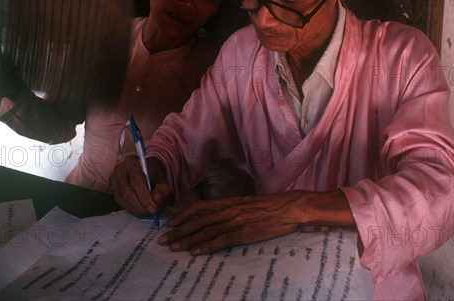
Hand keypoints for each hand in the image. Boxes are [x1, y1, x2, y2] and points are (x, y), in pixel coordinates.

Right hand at [112, 156, 171, 215]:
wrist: (147, 170)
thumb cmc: (154, 174)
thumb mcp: (162, 180)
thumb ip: (162, 190)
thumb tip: (155, 201)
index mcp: (132, 162)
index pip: (137, 182)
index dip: (145, 198)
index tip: (153, 208)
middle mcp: (120, 169)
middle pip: (127, 192)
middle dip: (140, 205)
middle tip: (150, 213)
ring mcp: (114, 179)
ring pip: (123, 198)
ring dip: (135, 208)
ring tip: (146, 212)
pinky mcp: (113, 188)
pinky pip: (120, 201)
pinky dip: (130, 208)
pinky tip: (139, 210)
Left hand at [159, 190, 353, 254]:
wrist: (291, 207)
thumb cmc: (272, 205)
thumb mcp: (248, 203)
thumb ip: (233, 209)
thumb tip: (220, 216)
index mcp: (229, 201)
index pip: (200, 207)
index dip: (183, 215)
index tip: (171, 223)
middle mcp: (228, 209)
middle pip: (198, 220)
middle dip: (178, 230)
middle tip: (163, 240)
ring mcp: (236, 221)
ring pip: (205, 230)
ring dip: (187, 239)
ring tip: (173, 247)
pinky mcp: (244, 232)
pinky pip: (221, 240)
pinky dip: (207, 245)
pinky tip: (196, 251)